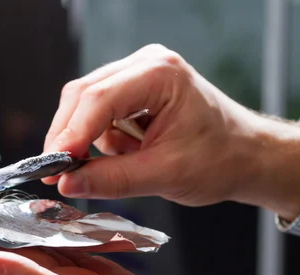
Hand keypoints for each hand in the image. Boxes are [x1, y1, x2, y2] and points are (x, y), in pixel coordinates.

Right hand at [44, 44, 299, 220]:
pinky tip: (125, 154)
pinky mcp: (130, 92)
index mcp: (161, 75)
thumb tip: (67, 184)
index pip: (99, 99)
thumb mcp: (164, 175)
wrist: (245, 156)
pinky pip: (96, 116)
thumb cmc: (220, 159)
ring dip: (86, 141)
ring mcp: (136, 76)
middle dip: (68, 137)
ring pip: (83, 105)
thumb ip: (111, 180)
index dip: (71, 133)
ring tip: (119, 163)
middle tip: (57, 172)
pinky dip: (98, 140)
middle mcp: (145, 66)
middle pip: (82, 95)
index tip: (54, 166)